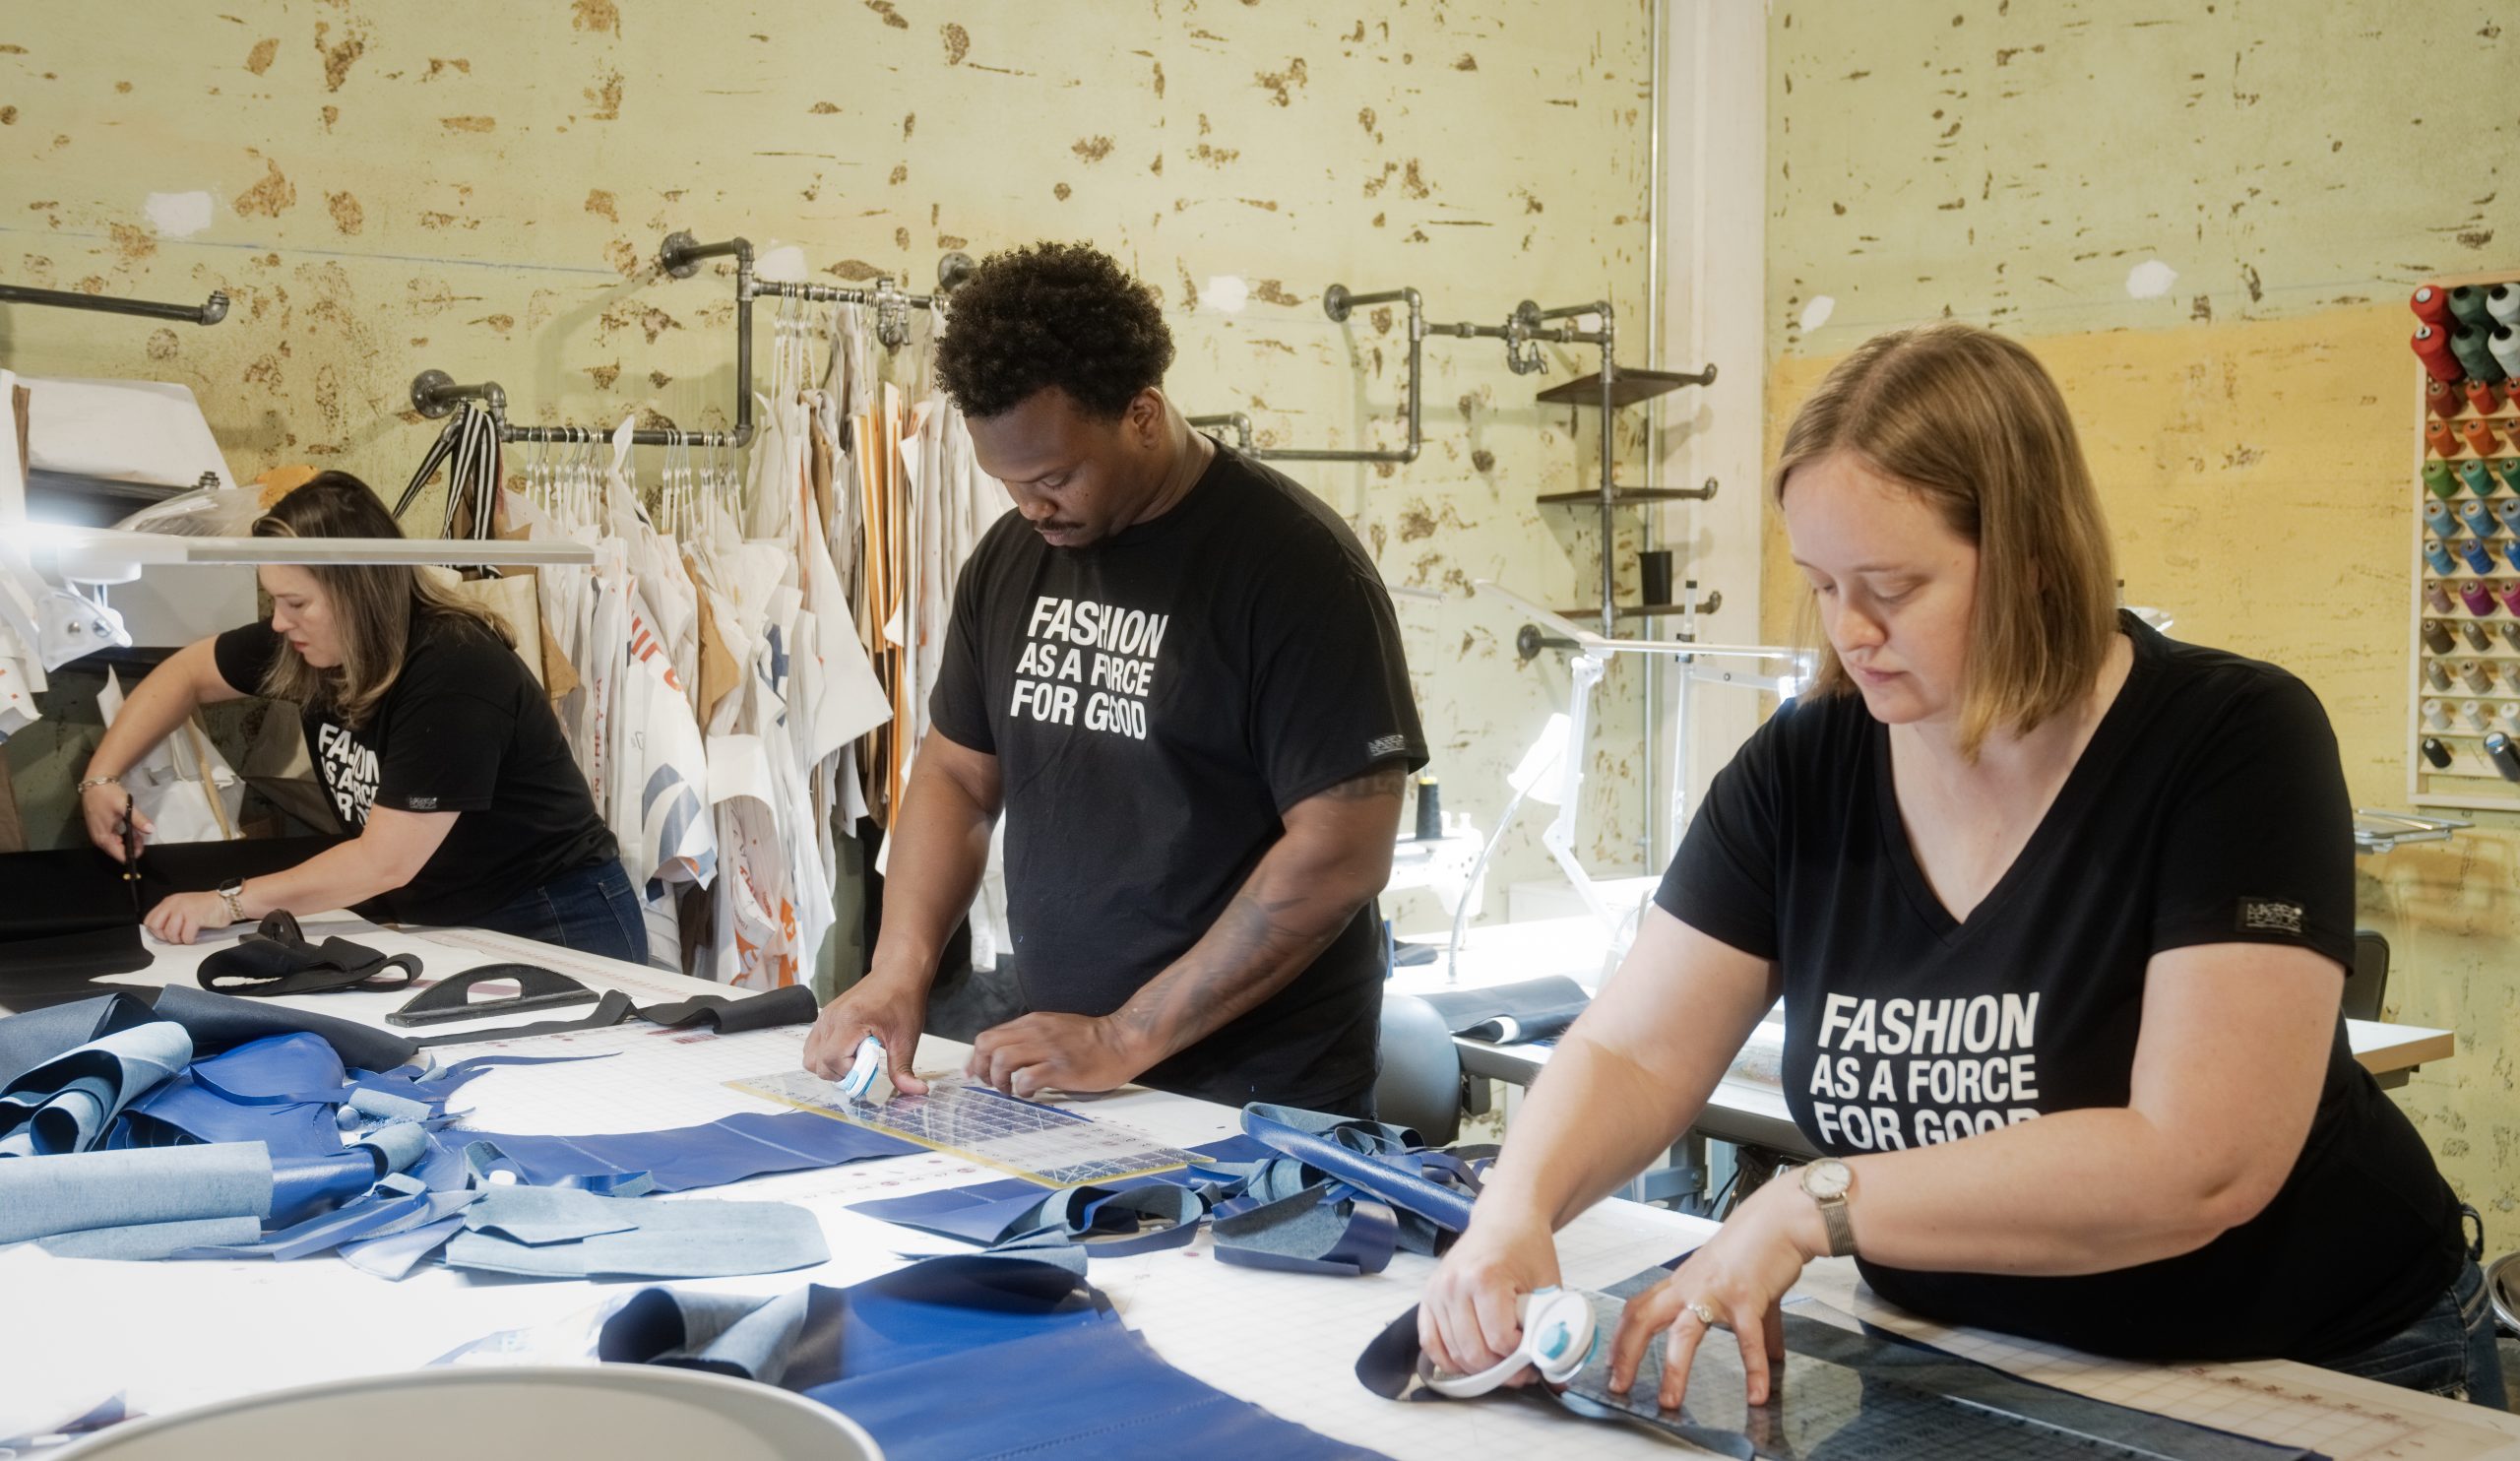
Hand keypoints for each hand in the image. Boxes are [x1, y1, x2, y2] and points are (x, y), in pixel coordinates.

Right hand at [82, 783, 150, 861]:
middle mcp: (99, 840)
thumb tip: (151, 830)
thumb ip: (138, 820)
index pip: (120, 856)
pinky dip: (123, 835)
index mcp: (103, 838)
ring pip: (117, 844)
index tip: (143, 846)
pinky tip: (130, 827)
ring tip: (137, 829)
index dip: (133, 854)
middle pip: (119, 851)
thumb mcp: (125, 806)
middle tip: (142, 835)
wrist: (95, 783)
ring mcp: (99, 834)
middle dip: (133, 846)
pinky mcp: (100, 829)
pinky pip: (114, 838)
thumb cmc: (108, 795)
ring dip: (129, 839)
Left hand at [144, 890, 235, 945]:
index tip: (165, 934)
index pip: (150, 919)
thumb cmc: (208, 907)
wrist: (227, 902)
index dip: (156, 931)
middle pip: (155, 926)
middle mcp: (174, 904)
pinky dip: (190, 940)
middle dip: (164, 936)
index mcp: (170, 901)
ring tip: (186, 937)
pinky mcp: (195, 917)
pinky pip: (185, 936)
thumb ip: (171, 915)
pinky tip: (195, 936)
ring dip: (178, 939)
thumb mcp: (184, 907)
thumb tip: (161, 932)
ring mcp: (184, 909)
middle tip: (175, 937)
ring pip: (170, 933)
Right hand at [801, 970, 931, 1094]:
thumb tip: (916, 1091)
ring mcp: (825, 1017)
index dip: (850, 1073)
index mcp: (849, 1020)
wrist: (898, 973)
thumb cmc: (903, 1000)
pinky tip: (850, 1051)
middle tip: (864, 1066)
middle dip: (840, 1073)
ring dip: (831, 1066)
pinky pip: (814, 1045)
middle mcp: (831, 1018)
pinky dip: (827, 1055)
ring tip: (856, 1059)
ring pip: (811, 1056)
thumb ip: (903, 1069)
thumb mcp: (906, 1039)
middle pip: (817, 1063)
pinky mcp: (825, 1017)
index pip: (832, 1060)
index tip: (870, 1070)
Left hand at [965, 1012, 1148, 1098]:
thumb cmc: (1091, 1040)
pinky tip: (1031, 1094)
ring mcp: (1048, 1049)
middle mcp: (1035, 1032)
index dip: (977, 1058)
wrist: (1122, 1041)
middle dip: (982, 1068)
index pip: (989, 1036)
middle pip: (988, 1045)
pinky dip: (1021, 1089)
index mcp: (1032, 1022)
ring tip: (1010, 1091)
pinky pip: (1027, 1078)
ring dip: (999, 1080)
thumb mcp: (1054, 1027)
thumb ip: (1031, 1037)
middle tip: (992, 1084)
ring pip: (1002, 1059)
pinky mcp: (1061, 1068)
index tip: (975, 1074)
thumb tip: (1007, 1056)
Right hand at [1418, 1203, 1563, 1383]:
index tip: (1534, 1348)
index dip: (1521, 1354)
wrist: (1504, 1219)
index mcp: (1485, 1278)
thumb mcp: (1548, 1283)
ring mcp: (1437, 1292)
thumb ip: (1549, 1324)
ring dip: (1479, 1368)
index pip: (1500, 1340)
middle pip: (1474, 1353)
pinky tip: (1469, 1361)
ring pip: (1453, 1355)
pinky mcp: (1428, 1297)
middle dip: (1501, 1369)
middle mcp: (1455, 1285)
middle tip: (1520, 1365)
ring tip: (1501, 1360)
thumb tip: (1553, 1367)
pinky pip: (1430, 1343)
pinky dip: (1449, 1360)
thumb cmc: (1527, 1248)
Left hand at [1609, 1178, 1820, 1408]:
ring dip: (1673, 1370)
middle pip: (1643, 1318)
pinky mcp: (1746, 1298)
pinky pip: (1747, 1340)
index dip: (1621, 1335)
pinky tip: (1757, 1395)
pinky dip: (1753, 1370)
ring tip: (1669, 1402)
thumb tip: (1770, 1356)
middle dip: (1626, 1353)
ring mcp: (1716, 1293)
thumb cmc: (1759, 1244)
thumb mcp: (1746, 1284)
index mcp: (1684, 1282)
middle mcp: (1691, 1286)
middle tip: (1618, 1385)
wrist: (1782, 1218)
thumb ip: (1756, 1324)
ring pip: (1684, 1333)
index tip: (1611, 1362)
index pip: (1639, 1307)